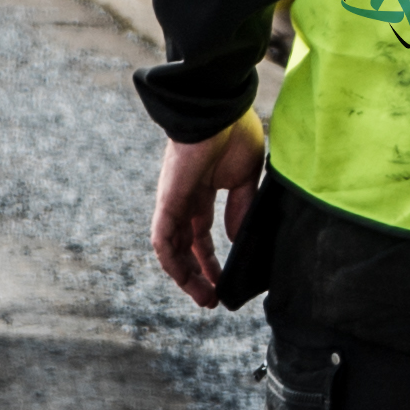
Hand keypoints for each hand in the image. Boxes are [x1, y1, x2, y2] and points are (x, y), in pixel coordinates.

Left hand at [150, 113, 267, 308]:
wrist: (218, 111)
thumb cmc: (234, 133)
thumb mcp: (246, 177)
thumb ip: (240, 208)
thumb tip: (237, 239)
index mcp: (204, 192)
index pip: (202, 235)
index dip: (212, 260)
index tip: (225, 281)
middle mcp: (185, 201)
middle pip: (186, 248)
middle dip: (198, 275)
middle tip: (212, 299)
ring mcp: (174, 202)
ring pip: (172, 250)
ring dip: (186, 277)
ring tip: (204, 298)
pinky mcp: (168, 202)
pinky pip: (163, 239)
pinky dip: (172, 261)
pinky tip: (186, 279)